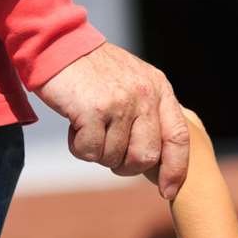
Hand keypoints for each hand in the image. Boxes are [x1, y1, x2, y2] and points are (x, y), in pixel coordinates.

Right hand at [34, 43, 189, 198]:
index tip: (167, 191)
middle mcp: (145, 95)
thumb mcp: (134, 82)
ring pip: (113, 157)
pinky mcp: (93, 110)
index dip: (176, 169)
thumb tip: (158, 157)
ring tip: (87, 126)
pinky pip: (89, 151)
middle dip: (125, 165)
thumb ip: (149, 112)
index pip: (179, 138)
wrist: (59, 46)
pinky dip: (78, 146)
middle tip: (107, 150)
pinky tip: (75, 124)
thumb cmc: (94, 72)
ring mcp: (120, 102)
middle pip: (146, 157)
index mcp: (159, 89)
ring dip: (96, 151)